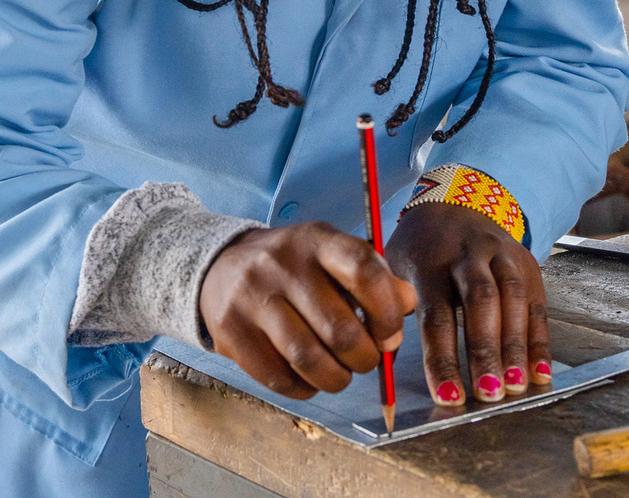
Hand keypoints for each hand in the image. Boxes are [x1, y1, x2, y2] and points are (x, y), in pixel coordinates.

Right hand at [199, 222, 417, 399]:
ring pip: (309, 360)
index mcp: (316, 240)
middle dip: (365, 358)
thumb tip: (408, 304)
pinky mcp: (230, 331)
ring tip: (342, 374)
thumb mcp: (333, 257)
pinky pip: (279, 378)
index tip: (390, 333)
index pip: (363, 269)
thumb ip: (375, 278)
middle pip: (339, 330)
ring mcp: (252, 297)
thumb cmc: (294, 267)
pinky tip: (310, 379)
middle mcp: (281, 264)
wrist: (220, 266)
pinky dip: (304, 388)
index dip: (387, 310)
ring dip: (337, 379)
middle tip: (366, 359)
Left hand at [386, 202, 550, 405]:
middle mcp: (469, 254)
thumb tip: (384, 354)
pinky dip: (540, 341)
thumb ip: (391, 305)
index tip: (447, 395)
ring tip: (515, 387)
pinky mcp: (527, 265)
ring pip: (514, 299)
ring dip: (516, 347)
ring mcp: (502, 256)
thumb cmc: (420, 249)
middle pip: (481, 301)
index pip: (436, 312)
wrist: (455, 204)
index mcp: (429, 259)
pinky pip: (537, 304)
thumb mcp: (395, 265)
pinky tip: (540, 373)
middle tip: (488, 393)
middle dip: (485, 349)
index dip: (442, 357)